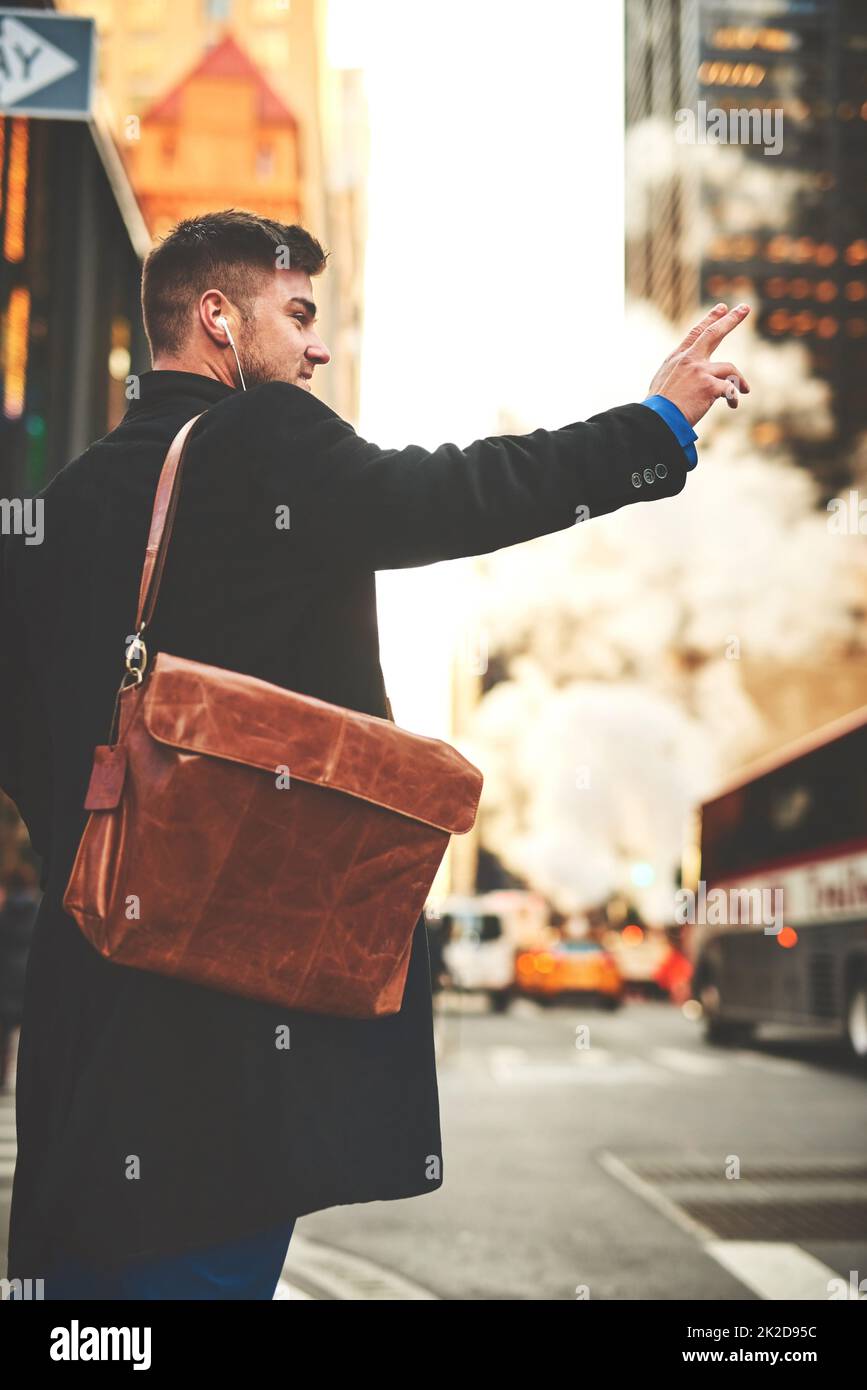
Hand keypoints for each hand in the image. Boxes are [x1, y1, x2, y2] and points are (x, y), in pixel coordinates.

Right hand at [646, 302, 750, 425]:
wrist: (657, 420)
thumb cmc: (658, 408)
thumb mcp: (663, 382)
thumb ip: (678, 373)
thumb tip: (691, 377)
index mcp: (677, 358)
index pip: (696, 333)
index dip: (710, 319)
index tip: (722, 308)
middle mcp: (689, 359)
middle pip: (714, 333)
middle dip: (731, 319)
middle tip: (745, 308)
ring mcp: (699, 371)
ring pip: (730, 368)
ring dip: (739, 380)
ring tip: (745, 389)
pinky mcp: (709, 386)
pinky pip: (730, 390)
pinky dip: (734, 398)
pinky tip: (733, 405)